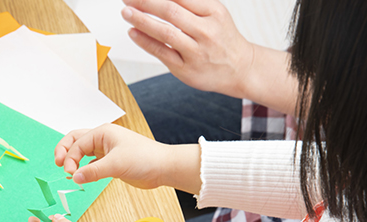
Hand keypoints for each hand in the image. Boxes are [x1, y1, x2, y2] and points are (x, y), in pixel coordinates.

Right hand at [55, 124, 170, 188]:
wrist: (163, 167)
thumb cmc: (145, 158)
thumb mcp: (116, 164)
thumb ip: (93, 171)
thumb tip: (74, 177)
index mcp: (102, 132)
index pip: (76, 143)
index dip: (69, 158)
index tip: (70, 173)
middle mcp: (102, 139)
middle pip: (75, 141)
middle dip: (65, 152)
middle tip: (59, 166)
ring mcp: (106, 150)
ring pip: (82, 152)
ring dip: (74, 160)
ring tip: (69, 172)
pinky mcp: (111, 161)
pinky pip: (91, 162)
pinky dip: (84, 168)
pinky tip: (82, 176)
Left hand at [121, 0, 254, 97]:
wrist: (240, 68)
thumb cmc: (221, 37)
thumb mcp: (213, 12)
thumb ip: (190, 2)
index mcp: (213, 11)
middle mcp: (206, 30)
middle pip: (170, 11)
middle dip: (145, 2)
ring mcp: (196, 51)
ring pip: (165, 32)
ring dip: (141, 20)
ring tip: (126, 12)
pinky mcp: (186, 69)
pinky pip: (161, 52)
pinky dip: (145, 41)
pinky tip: (133, 32)